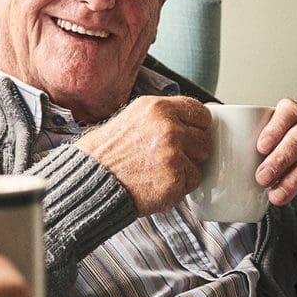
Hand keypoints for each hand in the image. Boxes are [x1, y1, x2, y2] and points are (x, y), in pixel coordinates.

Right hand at [76, 95, 212, 214]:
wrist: (92, 179)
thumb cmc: (109, 152)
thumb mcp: (134, 118)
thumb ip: (164, 117)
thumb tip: (194, 122)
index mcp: (159, 108)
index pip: (201, 113)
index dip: (198, 128)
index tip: (190, 136)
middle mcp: (168, 127)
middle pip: (205, 140)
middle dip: (192, 152)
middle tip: (167, 159)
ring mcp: (173, 153)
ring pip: (200, 163)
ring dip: (186, 171)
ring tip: (159, 172)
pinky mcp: (174, 178)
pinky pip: (191, 184)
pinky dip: (178, 188)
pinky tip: (157, 184)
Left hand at [255, 98, 296, 206]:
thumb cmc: (291, 153)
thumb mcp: (274, 143)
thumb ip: (247, 138)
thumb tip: (211, 130)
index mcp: (296, 114)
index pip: (288, 113)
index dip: (275, 128)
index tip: (259, 148)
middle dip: (280, 158)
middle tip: (262, 178)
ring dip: (295, 178)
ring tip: (277, 196)